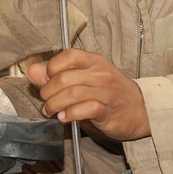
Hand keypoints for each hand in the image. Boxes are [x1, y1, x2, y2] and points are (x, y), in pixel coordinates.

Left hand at [28, 49, 150, 140]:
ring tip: (51, 111)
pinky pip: (85, 109)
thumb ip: (57, 74)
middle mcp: (100, 73)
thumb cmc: (110, 93)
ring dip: (55, 105)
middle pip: (64, 78)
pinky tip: (65, 118)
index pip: (67, 55)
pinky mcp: (108, 110)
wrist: (141, 109)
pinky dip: (69, 115)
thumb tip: (32, 70)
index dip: (51, 68)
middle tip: (46, 101)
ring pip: (72, 94)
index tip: (47, 80)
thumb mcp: (85, 78)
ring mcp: (106, 91)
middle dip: (48, 92)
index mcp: (94, 60)